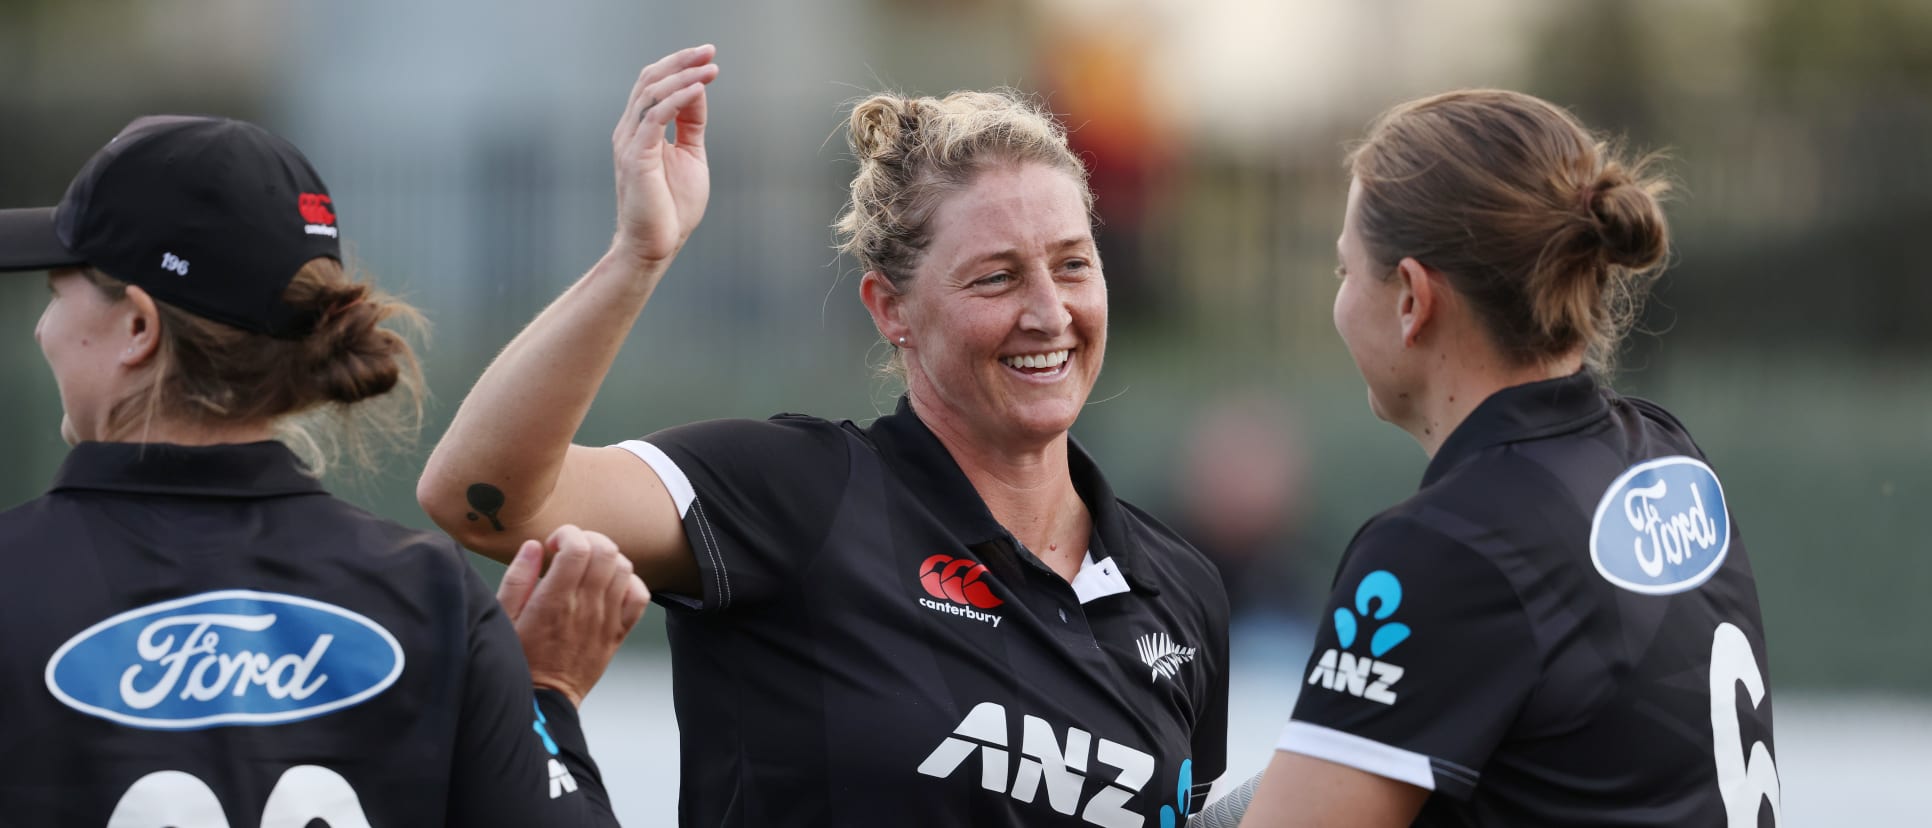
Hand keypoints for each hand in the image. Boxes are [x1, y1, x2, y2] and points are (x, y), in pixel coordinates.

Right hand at [497, 524, 650, 706]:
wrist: (543, 701)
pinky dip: (629, 582)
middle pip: (606, 551)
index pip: (578, 547)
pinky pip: (639, 597)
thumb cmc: (518, 660)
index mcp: (555, 600)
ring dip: (607, 558)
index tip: (553, 545)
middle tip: (571, 550)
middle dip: (588, 539)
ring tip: (588, 566)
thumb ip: (518, 578)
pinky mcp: (618, 633)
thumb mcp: (502, 617)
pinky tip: (609, 586)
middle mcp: (586, 606)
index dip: (567, 534)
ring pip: (624, 568)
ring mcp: (607, 620)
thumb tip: (534, 546)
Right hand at [609, 44, 719, 269]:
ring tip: (709, 66)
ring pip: (651, 93)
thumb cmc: (671, 207)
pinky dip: (678, 99)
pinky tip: (698, 88)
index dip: (679, 66)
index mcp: (641, 130)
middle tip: (709, 50)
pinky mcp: (636, 156)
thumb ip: (691, 123)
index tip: (707, 55)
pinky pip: (656, 117)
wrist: (656, 245)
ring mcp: (630, 142)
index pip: (655, 85)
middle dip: (680, 61)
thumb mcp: (690, 155)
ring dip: (683, 75)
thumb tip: (699, 89)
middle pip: (650, 80)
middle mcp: (630, 131)